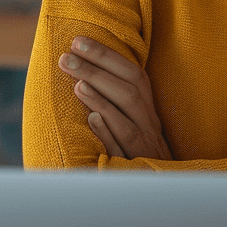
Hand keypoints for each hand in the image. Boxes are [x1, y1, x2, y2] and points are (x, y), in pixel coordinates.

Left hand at [57, 36, 172, 160]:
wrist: (160, 185)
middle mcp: (149, 123)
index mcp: (147, 107)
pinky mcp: (135, 166)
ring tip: (76, 82)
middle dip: (97, 70)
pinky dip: (108, 132)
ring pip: (126, 118)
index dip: (106, 55)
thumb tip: (84, 70)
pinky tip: (91, 120)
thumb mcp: (133, 120)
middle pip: (128, 91)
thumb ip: (116, 97)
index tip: (78, 41)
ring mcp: (144, 145)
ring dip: (101, 98)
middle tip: (66, 57)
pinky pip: (124, 148)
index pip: (132, 73)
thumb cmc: (139, 148)